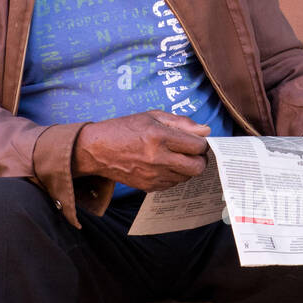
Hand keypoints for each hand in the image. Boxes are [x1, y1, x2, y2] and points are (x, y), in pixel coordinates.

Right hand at [73, 111, 209, 190]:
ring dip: (187, 167)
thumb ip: (181, 123)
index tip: (196, 140)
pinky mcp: (149, 186)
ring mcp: (154, 175)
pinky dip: (174, 175)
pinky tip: (164, 165)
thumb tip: (206, 131)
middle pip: (198, 166)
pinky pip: (173, 184)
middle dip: (200, 158)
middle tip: (192, 152)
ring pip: (187, 177)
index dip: (202, 142)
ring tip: (175, 156)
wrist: (96, 150)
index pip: (198, 146)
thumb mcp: (152, 116)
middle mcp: (158, 158)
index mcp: (160, 137)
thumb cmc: (124, 129)